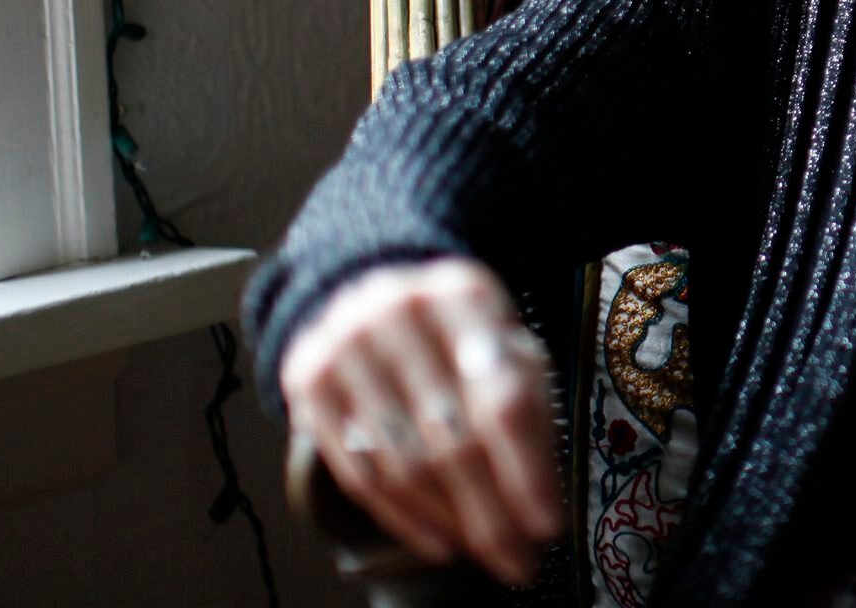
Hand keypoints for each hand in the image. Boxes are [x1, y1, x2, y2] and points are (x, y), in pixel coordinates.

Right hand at [279, 257, 563, 585]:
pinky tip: (439, 541)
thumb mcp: (506, 345)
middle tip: (519, 562)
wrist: (373, 297)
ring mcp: (345, 343)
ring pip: (403, 462)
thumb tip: (543, 495)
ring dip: (451, 521)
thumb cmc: (460, 335)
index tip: (548, 527)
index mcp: (464, 294)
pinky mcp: (306, 380)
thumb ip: (528, 403)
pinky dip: (403, 517)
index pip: (502, 399)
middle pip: (451, 439)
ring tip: (486, 552)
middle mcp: (399, 310)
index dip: (526, 470)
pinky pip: (358, 471)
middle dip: (491, 513)